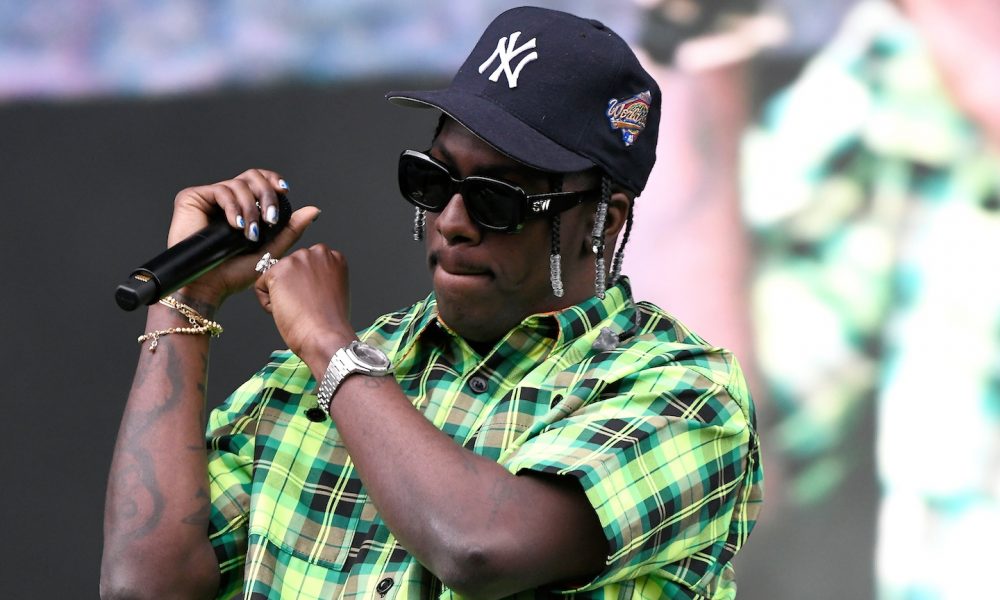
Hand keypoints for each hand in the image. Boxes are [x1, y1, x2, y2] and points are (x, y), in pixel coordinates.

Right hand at [168, 169, 319, 304]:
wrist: (208, 286)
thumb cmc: (234, 273)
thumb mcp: (270, 250)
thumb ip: (291, 229)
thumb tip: (314, 210)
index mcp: (244, 207)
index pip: (261, 180)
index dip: (273, 180)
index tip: (285, 191)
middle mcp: (227, 199)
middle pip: (252, 176)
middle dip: (267, 195)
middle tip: (270, 219)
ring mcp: (209, 198)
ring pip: (239, 184)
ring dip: (250, 208)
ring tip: (249, 233)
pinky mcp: (192, 198)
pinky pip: (220, 190)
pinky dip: (233, 207)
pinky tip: (236, 225)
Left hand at [254, 244, 356, 372]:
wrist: (325, 335)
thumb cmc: (331, 323)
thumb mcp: (334, 291)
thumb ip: (320, 278)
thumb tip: (301, 281)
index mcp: (333, 257)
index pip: (308, 266)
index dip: (309, 287)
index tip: (317, 300)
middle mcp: (317, 253)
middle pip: (291, 269)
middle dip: (294, 287)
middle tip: (306, 306)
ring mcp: (297, 260)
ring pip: (276, 278)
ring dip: (282, 295)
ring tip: (299, 309)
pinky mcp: (278, 271)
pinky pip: (261, 287)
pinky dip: (268, 304)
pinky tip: (287, 311)